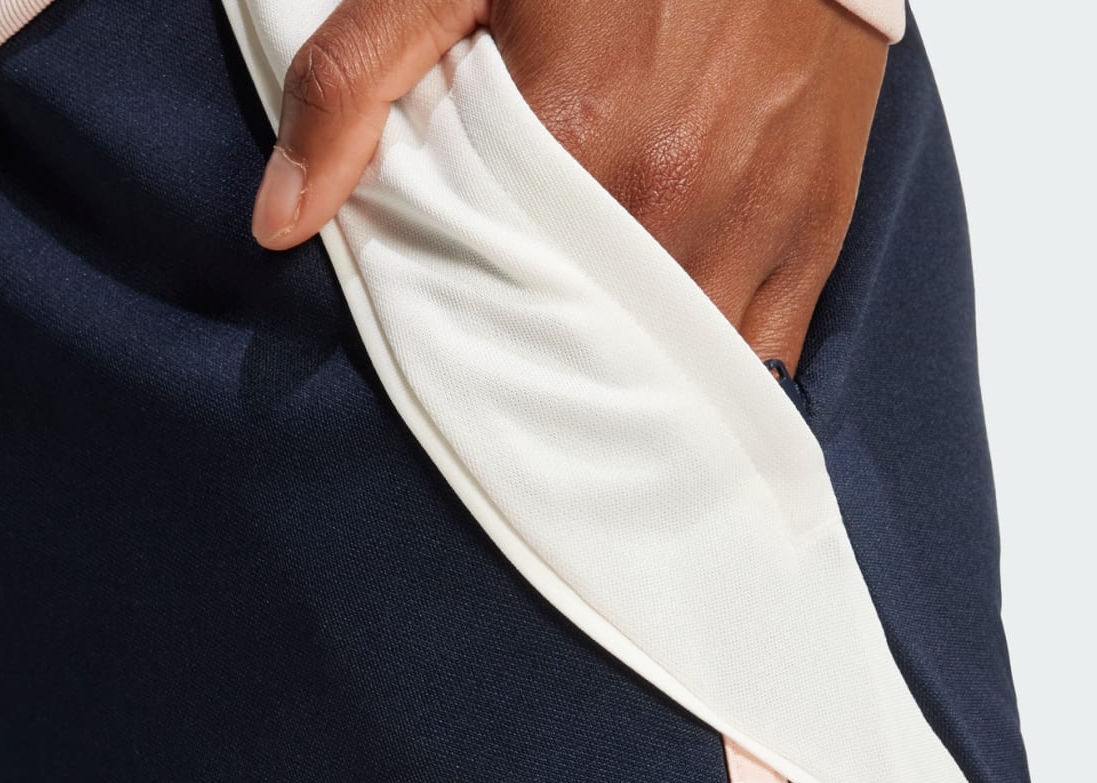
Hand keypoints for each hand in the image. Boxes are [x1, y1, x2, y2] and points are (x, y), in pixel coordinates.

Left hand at [251, 0, 887, 372]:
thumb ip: (355, 82)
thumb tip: (278, 221)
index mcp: (577, 149)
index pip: (500, 320)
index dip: (474, 359)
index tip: (454, 372)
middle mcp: (671, 207)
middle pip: (592, 363)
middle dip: (555, 386)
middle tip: (523, 383)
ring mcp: (755, 225)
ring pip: (683, 372)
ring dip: (637, 385)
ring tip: (599, 377)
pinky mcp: (818, 226)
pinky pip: (765, 353)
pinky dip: (717, 366)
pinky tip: (676, 354)